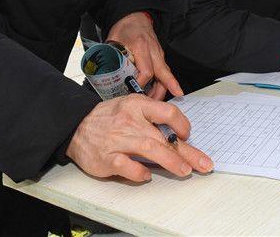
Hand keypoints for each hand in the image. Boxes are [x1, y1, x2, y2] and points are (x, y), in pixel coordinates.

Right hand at [67, 94, 212, 181]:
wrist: (76, 127)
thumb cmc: (110, 118)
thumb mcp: (131, 106)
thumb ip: (152, 116)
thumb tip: (178, 134)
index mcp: (137, 105)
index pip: (167, 112)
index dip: (182, 124)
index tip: (187, 135)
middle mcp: (129, 121)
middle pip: (162, 136)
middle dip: (186, 152)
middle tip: (203, 164)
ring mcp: (118, 140)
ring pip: (149, 149)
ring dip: (170, 161)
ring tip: (185, 170)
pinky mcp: (107, 158)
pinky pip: (128, 166)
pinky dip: (140, 172)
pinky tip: (147, 175)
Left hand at [106, 12, 181, 100]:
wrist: (135, 16)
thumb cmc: (124, 28)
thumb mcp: (114, 42)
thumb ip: (111, 58)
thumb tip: (105, 79)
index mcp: (141, 47)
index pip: (146, 71)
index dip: (140, 84)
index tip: (133, 92)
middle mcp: (153, 51)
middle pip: (162, 74)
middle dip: (161, 91)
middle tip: (156, 105)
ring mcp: (159, 53)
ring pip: (166, 73)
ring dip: (165, 89)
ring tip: (159, 103)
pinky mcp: (160, 55)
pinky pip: (165, 70)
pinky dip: (166, 82)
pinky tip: (164, 91)